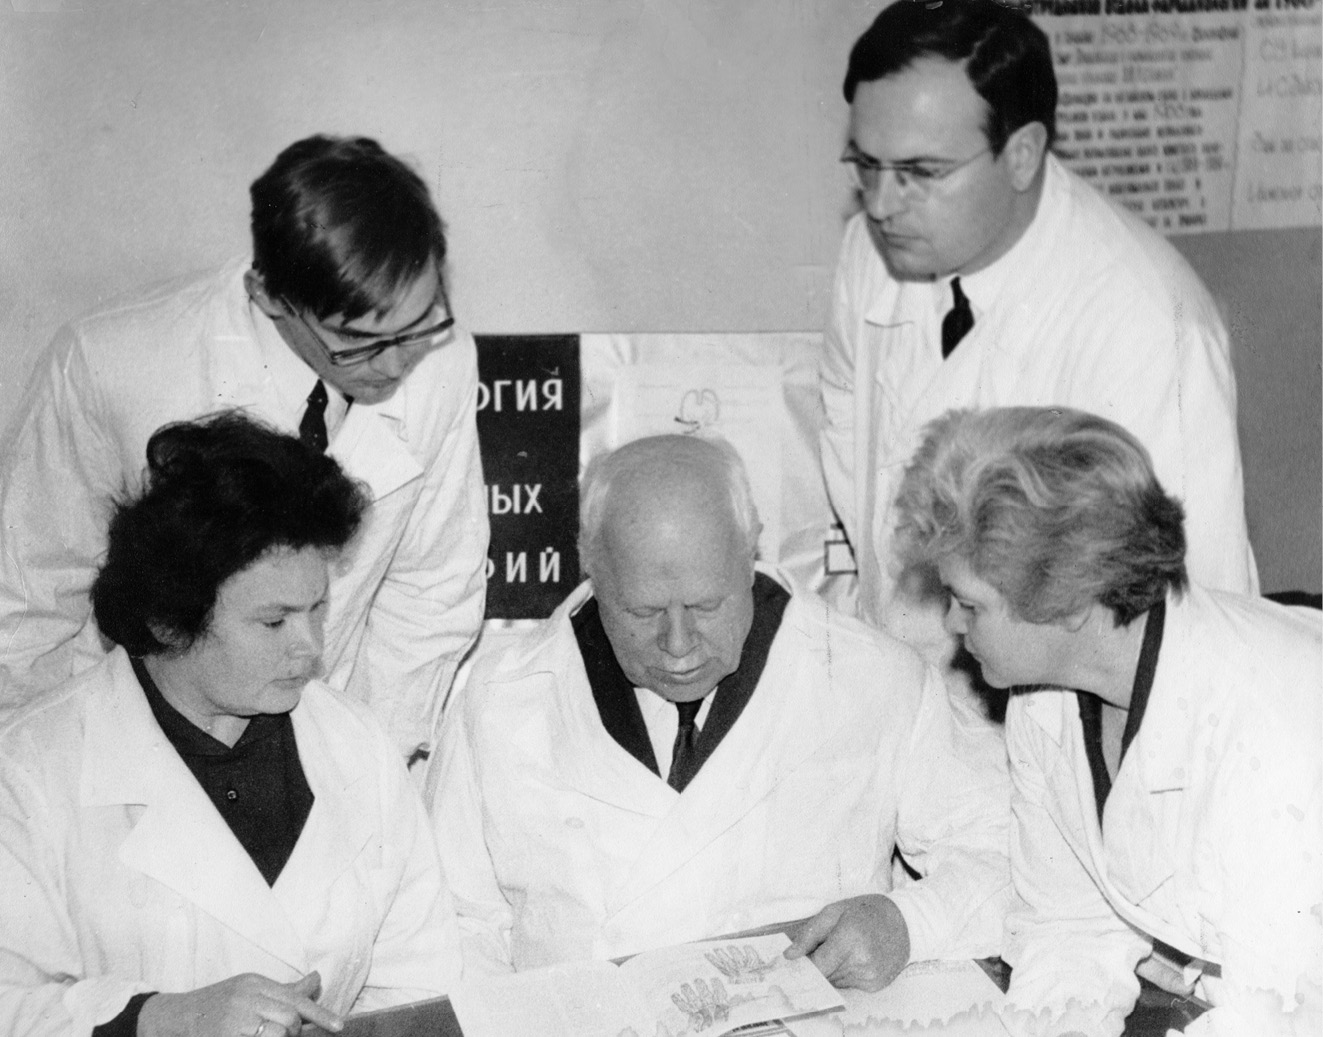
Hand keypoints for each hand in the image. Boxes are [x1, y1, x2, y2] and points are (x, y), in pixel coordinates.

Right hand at [137, 971, 343, 1036]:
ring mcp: (234, 1019)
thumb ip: (284, 991)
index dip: (320, 1014)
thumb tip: (316, 979)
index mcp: (254, 982)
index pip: (296, 998)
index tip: (340, 1026)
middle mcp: (246, 997)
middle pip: (290, 1017)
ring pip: (279, 1033)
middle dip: (294, 1032)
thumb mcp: (251, 990)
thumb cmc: (219, 1004)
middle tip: (285, 1035)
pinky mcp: (224, 1036)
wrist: (175, 1017)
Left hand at [784, 894, 909, 991]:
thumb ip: (810, 933)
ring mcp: (870, 976)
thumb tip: (789, 955)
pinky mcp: (875, 985)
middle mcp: (861, 961)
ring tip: (843, 949)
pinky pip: (848, 985)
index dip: (803, 965)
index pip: (817, 965)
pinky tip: (855, 958)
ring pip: (835, 981)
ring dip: (832, 969)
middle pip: (824, 975)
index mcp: (849, 937)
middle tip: (820, 949)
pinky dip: (846, 973)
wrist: (905, 922)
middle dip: (817, 964)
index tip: (794, 962)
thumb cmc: (866, 912)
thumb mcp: (834, 911)